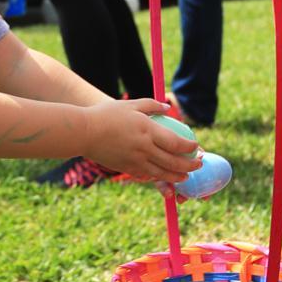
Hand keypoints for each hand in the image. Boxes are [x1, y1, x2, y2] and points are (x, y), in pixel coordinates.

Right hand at [83, 99, 202, 181]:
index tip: (196, 147)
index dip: (190, 147)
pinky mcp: (126, 168)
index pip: (176, 143)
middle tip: (198, 165)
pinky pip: (146, 175)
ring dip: (176, 176)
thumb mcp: (131, 104)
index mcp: (148, 131)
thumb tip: (168, 108)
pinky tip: (161, 176)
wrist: (83, 132)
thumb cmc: (106, 115)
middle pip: (173, 162)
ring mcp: (135, 160)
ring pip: (161, 173)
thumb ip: (152, 105)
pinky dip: (157, 177)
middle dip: (189, 165)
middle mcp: (144, 148)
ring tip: (184, 176)